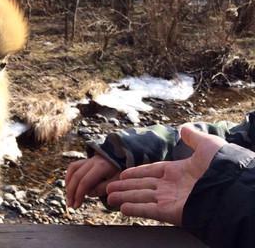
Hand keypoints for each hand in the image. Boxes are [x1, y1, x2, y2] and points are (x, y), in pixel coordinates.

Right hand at [65, 154, 119, 207]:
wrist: (124, 158)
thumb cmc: (120, 172)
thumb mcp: (117, 181)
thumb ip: (103, 188)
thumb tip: (88, 193)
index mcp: (101, 167)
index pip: (85, 181)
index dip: (79, 194)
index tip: (77, 205)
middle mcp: (92, 161)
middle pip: (76, 176)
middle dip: (71, 192)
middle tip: (70, 205)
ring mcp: (88, 160)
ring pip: (72, 170)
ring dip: (68, 184)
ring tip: (68, 197)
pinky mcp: (86, 160)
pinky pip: (73, 166)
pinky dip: (68, 176)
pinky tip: (68, 186)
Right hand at [106, 125, 226, 224]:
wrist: (231, 187)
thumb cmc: (221, 166)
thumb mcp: (207, 145)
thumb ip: (193, 137)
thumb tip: (184, 128)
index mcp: (178, 172)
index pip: (151, 172)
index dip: (136, 173)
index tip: (121, 173)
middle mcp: (172, 187)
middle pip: (142, 186)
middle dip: (125, 187)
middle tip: (108, 188)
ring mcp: (171, 200)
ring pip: (142, 197)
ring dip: (125, 197)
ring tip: (108, 197)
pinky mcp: (172, 212)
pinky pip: (149, 210)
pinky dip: (136, 209)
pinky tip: (122, 208)